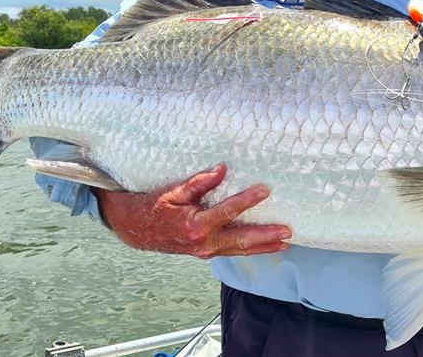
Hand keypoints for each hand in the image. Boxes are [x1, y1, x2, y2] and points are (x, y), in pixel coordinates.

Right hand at [94, 163, 291, 257]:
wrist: (135, 230)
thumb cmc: (154, 207)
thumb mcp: (173, 192)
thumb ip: (199, 182)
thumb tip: (222, 169)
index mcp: (194, 225)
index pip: (227, 211)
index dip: (247, 200)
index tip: (265, 190)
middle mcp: (203, 243)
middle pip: (241, 239)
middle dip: (266, 236)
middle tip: (288, 230)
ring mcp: (205, 251)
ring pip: (240, 250)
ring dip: (264, 246)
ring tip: (286, 242)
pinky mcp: (206, 253)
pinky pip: (233, 252)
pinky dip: (251, 250)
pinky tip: (267, 246)